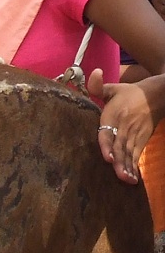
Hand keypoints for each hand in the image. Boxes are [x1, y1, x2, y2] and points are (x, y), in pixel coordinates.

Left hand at [88, 69, 156, 183]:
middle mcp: (124, 126)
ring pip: (129, 152)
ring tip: (125, 179)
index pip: (108, 131)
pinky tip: (132, 179)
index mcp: (114, 113)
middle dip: (119, 161)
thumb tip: (95, 72)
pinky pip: (136, 155)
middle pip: (120, 145)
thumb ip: (98, 86)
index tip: (107, 156)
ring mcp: (134, 134)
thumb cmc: (129, 94)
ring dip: (127, 166)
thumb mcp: (113, 88)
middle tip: (117, 174)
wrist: (158, 95)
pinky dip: (134, 166)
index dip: (107, 144)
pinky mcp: (142, 140)